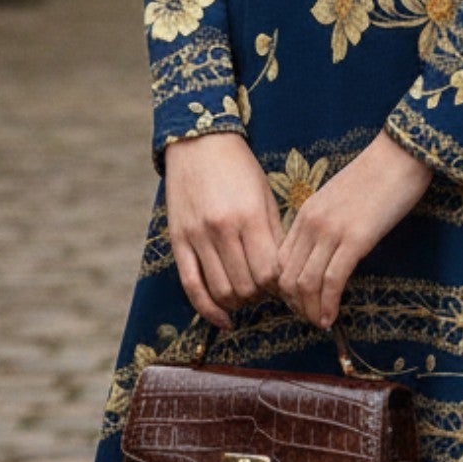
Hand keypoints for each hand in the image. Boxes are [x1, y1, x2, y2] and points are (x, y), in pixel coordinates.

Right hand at [163, 130, 285, 330]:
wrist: (199, 142)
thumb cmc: (239, 168)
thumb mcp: (265, 195)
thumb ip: (274, 234)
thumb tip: (284, 274)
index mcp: (249, 216)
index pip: (270, 272)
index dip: (280, 286)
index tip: (283, 284)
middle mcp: (222, 229)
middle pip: (246, 286)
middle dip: (260, 296)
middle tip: (265, 291)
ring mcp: (197, 237)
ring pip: (221, 291)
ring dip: (238, 303)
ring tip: (246, 297)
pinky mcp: (178, 241)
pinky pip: (191, 286)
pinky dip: (208, 310)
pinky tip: (223, 319)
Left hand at [274, 131, 434, 331]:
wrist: (400, 155)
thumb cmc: (376, 177)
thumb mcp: (339, 200)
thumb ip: (325, 224)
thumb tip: (325, 256)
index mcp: (305, 213)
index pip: (280, 261)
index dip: (285, 289)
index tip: (300, 302)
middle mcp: (311, 223)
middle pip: (287, 277)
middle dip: (295, 305)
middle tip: (309, 318)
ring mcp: (331, 231)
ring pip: (305, 283)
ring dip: (310, 310)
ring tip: (320, 323)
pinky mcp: (356, 239)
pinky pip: (332, 281)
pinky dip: (328, 304)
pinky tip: (332, 318)